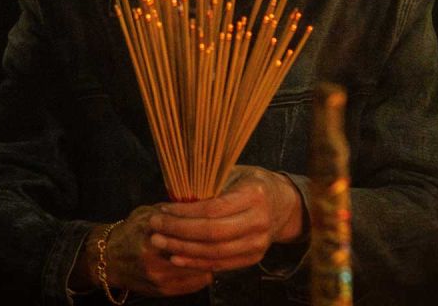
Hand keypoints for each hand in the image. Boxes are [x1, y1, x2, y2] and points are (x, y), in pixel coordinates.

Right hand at [76, 206, 212, 296]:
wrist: (108, 259)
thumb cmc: (130, 232)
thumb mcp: (146, 214)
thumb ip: (171, 211)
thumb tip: (201, 205)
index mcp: (150, 236)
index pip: (188, 235)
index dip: (207, 230)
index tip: (218, 223)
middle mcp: (154, 260)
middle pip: (196, 256)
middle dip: (212, 248)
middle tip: (222, 239)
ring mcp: (159, 279)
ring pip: (198, 273)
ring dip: (209, 263)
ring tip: (215, 252)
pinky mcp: (162, 291)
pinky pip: (192, 286)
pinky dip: (201, 276)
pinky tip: (203, 266)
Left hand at [147, 166, 306, 272]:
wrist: (283, 204)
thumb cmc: (251, 183)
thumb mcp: (234, 172)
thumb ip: (208, 183)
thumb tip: (172, 193)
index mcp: (255, 195)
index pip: (214, 209)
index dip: (185, 212)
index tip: (163, 209)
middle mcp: (259, 221)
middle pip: (212, 233)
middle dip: (179, 232)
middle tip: (154, 227)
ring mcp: (259, 243)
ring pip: (215, 252)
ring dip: (183, 250)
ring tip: (160, 242)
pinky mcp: (254, 258)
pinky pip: (221, 264)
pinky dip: (196, 262)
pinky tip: (176, 257)